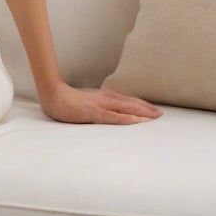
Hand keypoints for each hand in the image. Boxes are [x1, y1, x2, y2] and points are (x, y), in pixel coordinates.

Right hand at [39, 82, 161, 124]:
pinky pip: (112, 117)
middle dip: (147, 109)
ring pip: (125, 109)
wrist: (53, 94)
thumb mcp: (88, 101)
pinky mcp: (93, 113)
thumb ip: (100, 105)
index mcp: (105, 96)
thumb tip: (111, 110)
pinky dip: (125, 118)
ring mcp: (100, 105)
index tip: (155, 110)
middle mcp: (106, 98)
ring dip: (141, 113)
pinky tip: (135, 120)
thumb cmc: (69, 100)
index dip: (142, 105)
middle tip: (162, 115)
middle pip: (130, 103)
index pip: (128, 101)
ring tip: (155, 118)